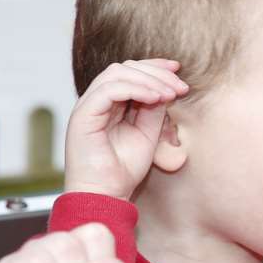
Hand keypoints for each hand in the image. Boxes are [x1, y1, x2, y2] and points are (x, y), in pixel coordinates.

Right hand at [64, 60, 187, 200]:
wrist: (105, 195)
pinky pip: (109, 90)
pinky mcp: (82, 116)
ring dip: (149, 79)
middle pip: (124, 68)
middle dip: (156, 72)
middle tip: (180, 87)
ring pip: (116, 73)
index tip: (178, 70)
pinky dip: (136, 89)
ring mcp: (87, 107)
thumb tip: (167, 85)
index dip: (155, 67)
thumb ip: (154, 108)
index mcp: (109, 104)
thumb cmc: (124, 169)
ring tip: (170, 94)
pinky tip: (155, 99)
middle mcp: (96, 102)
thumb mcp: (148, 132)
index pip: (130, 72)